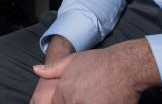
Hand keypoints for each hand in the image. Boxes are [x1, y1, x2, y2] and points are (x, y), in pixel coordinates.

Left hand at [32, 39, 160, 103]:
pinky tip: (104, 100)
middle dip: (78, 102)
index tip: (77, 97)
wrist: (125, 66)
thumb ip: (52, 69)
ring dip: (88, 103)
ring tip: (97, 96)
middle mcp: (73, 100)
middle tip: (90, 95)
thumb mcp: (73, 61)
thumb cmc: (100, 62)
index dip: (65, 102)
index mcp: (63, 90)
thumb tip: (36, 70)